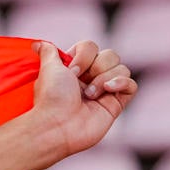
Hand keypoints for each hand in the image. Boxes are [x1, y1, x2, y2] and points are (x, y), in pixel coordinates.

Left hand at [32, 40, 135, 158]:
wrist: (58, 125)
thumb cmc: (51, 97)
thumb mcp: (48, 68)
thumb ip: (47, 52)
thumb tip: (37, 44)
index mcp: (74, 68)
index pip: (91, 47)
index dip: (84, 55)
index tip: (72, 71)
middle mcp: (90, 78)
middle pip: (110, 55)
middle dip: (96, 66)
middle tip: (81, 83)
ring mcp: (104, 91)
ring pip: (122, 68)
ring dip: (104, 78)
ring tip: (90, 95)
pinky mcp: (116, 104)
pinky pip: (132, 85)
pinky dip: (122, 83)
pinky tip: (109, 89)